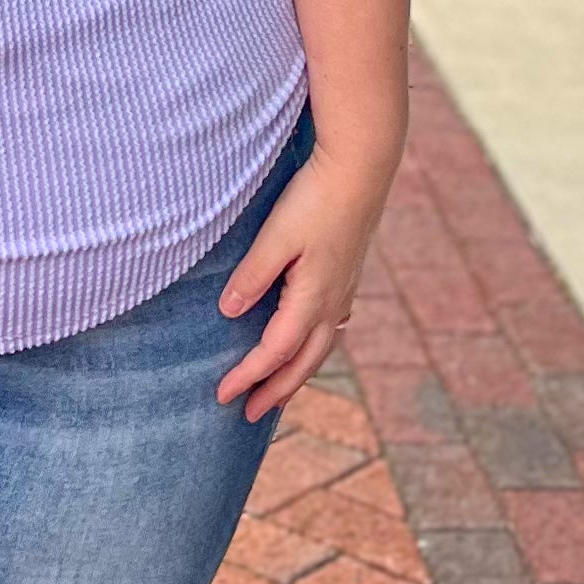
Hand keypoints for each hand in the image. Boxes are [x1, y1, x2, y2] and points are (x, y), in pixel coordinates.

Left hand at [214, 147, 390, 421]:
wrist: (361, 167)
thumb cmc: (315, 198)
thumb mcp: (275, 236)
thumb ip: (252, 276)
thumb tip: (229, 312)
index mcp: (313, 298)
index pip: (275, 352)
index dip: (248, 376)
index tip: (222, 395)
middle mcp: (333, 303)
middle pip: (302, 362)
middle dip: (276, 391)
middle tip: (249, 415)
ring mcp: (344, 290)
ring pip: (320, 347)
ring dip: (297, 373)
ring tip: (278, 390)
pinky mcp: (347, 275)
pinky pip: (329, 326)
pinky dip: (313, 345)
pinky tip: (309, 340)